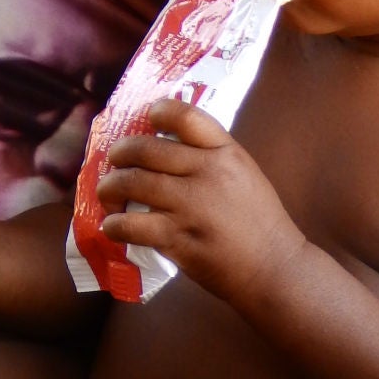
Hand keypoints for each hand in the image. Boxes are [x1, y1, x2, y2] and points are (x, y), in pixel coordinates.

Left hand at [96, 100, 306, 306]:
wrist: (272, 268)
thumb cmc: (258, 221)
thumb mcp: (244, 173)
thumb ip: (211, 157)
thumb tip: (169, 143)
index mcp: (226, 152)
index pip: (186, 117)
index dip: (160, 111)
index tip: (149, 117)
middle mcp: (207, 173)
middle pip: (148, 149)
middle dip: (121, 152)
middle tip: (115, 159)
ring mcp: (190, 206)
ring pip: (134, 183)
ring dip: (110, 186)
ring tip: (106, 192)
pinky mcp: (177, 238)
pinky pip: (132, 225)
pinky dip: (115, 224)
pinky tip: (112, 226)